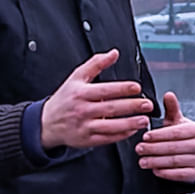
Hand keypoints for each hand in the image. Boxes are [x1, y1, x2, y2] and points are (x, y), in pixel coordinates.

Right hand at [38, 52, 155, 152]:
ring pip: (110, 126)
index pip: (105, 90)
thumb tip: (114, 53)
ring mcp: (85, 126)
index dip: (122, 89)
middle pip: (111, 108)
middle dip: (131, 106)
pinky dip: (121, 135)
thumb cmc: (64, 99)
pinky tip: (132, 130)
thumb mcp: (76, 77)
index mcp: (81, 93)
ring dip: (129, 123)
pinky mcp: (87, 140)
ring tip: (144, 120)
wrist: (47, 123)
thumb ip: (96, 64)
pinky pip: (107, 138)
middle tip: (147, 104)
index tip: (137, 88)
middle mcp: (83, 110)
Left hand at [133, 90, 194, 184]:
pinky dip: (165, 172)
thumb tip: (169, 94)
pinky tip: (154, 170)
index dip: (159, 135)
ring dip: (156, 161)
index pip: (176, 132)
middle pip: (174, 147)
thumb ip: (171, 108)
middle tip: (139, 149)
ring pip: (175, 161)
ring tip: (142, 161)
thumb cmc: (179, 135)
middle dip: (154, 149)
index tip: (145, 137)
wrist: (189, 155)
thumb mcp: (175, 121)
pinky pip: (178, 174)